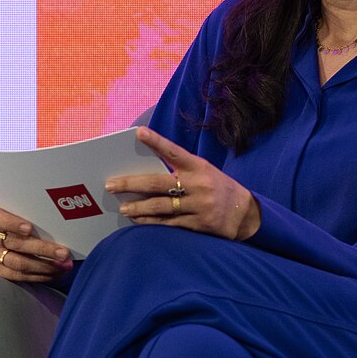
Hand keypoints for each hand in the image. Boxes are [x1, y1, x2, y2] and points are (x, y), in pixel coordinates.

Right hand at [0, 205, 73, 283]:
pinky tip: (54, 273)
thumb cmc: (18, 222)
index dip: (13, 224)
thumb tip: (59, 225)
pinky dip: (38, 276)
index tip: (30, 228)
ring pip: (18, 262)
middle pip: (15, 243)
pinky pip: (18, 276)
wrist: (3, 237)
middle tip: (63, 253)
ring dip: (45, 266)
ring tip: (63, 266)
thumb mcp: (21, 214)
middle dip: (42, 249)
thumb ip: (32, 216)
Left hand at [105, 128, 260, 240]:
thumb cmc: (219, 188)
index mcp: (199, 167)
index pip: (174, 151)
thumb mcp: (205, 172)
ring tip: (123, 208)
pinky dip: (151, 222)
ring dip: (138, 208)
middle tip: (110, 185)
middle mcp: (198, 185)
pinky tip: (138, 220)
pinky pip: (168, 223)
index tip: (139, 133)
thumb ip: (181, 171)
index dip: (156, 142)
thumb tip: (147, 170)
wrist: (246, 214)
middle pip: (158, 183)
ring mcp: (198, 205)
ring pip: (160, 206)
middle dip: (130, 184)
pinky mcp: (198, 223)